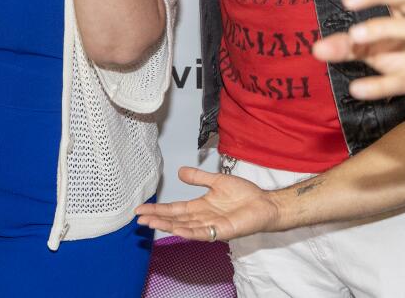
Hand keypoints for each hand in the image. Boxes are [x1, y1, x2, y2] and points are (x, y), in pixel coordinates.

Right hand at [135, 166, 281, 240]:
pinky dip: (188, 232)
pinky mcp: (221, 232)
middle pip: (175, 219)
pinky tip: (176, 230)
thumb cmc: (244, 194)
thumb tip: (180, 171)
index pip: (174, 209)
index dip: (158, 209)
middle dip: (157, 218)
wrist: (264, 203)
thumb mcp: (216, 181)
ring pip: (184, 227)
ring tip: (151, 223)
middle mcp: (202, 218)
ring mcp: (211, 226)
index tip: (141, 208)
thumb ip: (198, 178)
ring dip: (167, 226)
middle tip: (139, 218)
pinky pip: (202, 233)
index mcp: (200, 207)